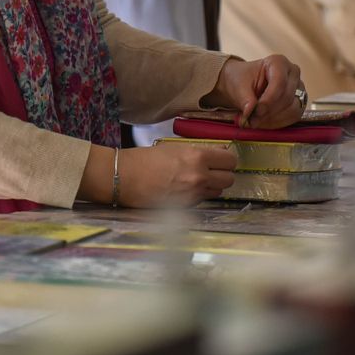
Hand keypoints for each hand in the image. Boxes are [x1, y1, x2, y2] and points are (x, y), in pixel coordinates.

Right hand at [119, 143, 236, 206]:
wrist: (124, 178)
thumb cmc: (145, 159)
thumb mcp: (174, 147)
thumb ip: (199, 151)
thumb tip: (219, 151)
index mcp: (197, 157)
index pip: (230, 160)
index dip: (227, 159)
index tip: (221, 158)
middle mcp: (200, 177)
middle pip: (230, 179)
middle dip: (223, 174)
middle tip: (212, 170)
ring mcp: (194, 194)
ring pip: (219, 191)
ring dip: (213, 185)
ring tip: (198, 180)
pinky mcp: (186, 207)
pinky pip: (203, 200)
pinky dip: (200, 195)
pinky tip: (186, 188)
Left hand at [203, 55, 305, 129]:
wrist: (244, 84)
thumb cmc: (242, 80)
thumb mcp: (238, 86)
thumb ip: (245, 98)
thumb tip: (250, 111)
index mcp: (278, 62)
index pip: (279, 82)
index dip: (268, 99)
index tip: (256, 111)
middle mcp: (292, 73)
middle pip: (287, 97)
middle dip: (269, 111)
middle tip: (252, 120)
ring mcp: (298, 88)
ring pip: (293, 109)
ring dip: (274, 119)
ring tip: (256, 122)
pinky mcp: (299, 102)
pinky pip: (294, 116)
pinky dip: (278, 122)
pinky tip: (264, 123)